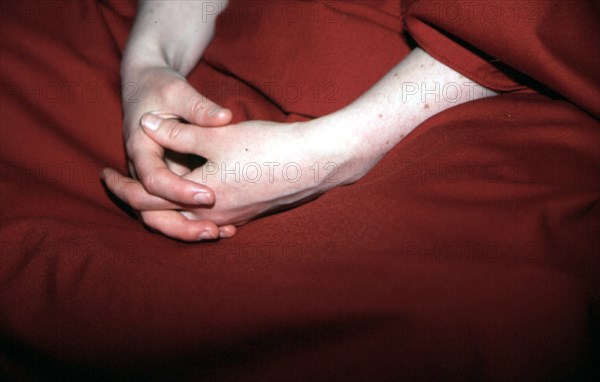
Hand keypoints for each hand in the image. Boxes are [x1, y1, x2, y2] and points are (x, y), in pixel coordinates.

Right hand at [103, 66, 236, 240]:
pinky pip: (175, 207)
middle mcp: (143, 168)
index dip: (179, 190)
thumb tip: (224, 118)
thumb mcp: (177, 90)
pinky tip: (225, 227)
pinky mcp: (168, 180)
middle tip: (213, 231)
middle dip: (180, 225)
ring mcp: (154, 177)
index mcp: (140, 147)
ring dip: (188, 228)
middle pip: (150, 210)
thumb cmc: (160, 85)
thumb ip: (198, 107)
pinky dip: (195, 218)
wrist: (145, 85)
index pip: (153, 179)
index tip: (209, 195)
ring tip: (222, 234)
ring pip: (162, 214)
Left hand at [115, 114, 364, 226]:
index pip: (145, 201)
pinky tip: (195, 206)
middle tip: (116, 185)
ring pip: (186, 223)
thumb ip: (178, 134)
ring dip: (164, 211)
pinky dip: (193, 215)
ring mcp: (232, 218)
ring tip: (151, 197)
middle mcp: (212, 217)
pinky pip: (210, 220)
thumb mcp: (217, 136)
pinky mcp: (249, 214)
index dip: (121, 187)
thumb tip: (147, 124)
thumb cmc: (266, 147)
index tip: (105, 174)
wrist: (315, 163)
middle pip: (161, 219)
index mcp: (198, 198)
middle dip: (135, 203)